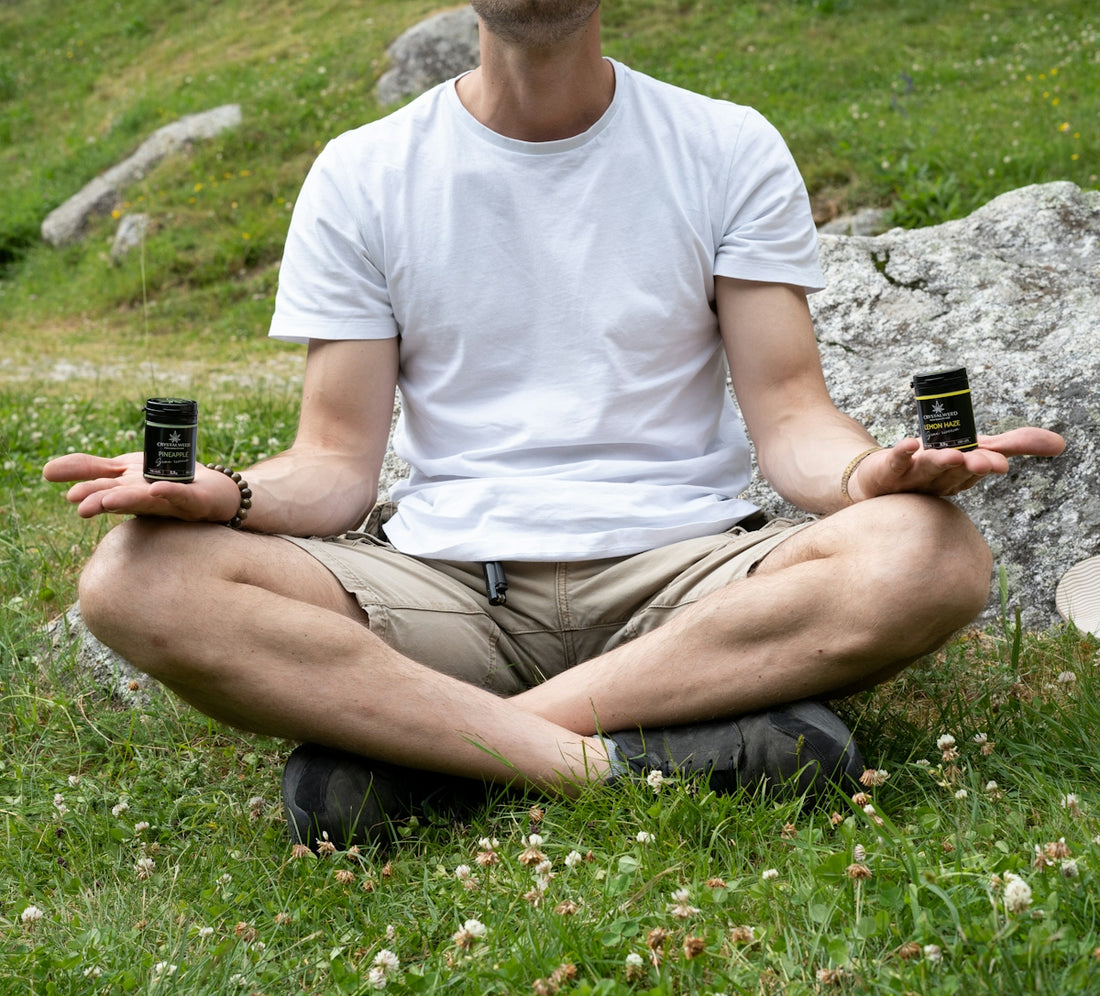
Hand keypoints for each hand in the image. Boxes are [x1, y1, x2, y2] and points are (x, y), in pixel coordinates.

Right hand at [43, 452, 241, 522]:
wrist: (216, 493)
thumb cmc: (167, 482)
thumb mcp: (124, 470)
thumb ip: (91, 469)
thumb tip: (47, 471)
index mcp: (126, 486)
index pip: (99, 481)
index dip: (81, 481)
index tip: (54, 480)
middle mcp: (144, 497)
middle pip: (119, 496)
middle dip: (100, 499)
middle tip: (80, 504)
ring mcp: (169, 501)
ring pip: (145, 501)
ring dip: (127, 500)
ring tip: (109, 500)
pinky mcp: (194, 503)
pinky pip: (182, 496)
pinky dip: (169, 493)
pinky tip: (156, 490)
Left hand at [853, 427, 1065, 500]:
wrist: (881, 480)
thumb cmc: (935, 465)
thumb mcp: (976, 450)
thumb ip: (1014, 445)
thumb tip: (1061, 443)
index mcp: (961, 475)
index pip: (978, 469)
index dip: (988, 464)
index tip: (1000, 464)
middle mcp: (939, 478)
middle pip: (955, 471)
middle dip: (969, 466)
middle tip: (980, 462)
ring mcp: (913, 475)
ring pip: (928, 467)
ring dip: (939, 461)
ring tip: (952, 456)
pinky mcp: (890, 468)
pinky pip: (895, 460)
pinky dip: (901, 452)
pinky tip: (907, 443)